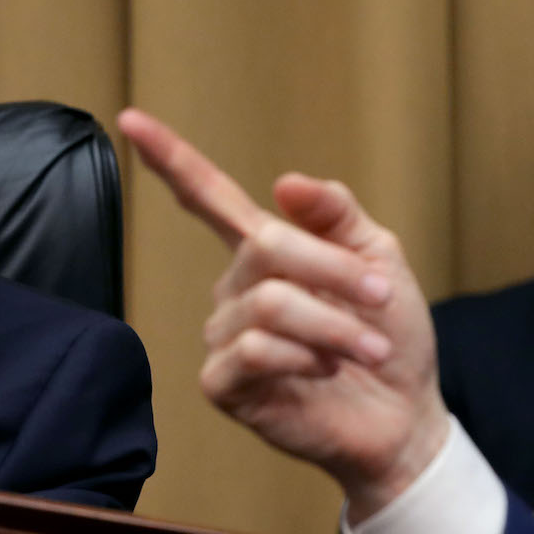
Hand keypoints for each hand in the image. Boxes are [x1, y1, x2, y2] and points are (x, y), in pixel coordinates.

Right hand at [118, 108, 450, 520]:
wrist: (403, 415)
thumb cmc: (390, 336)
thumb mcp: (378, 258)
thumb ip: (335, 214)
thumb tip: (284, 182)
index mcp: (264, 252)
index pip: (208, 196)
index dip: (169, 158)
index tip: (129, 118)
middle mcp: (235, 289)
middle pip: (265, 247)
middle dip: (333, 270)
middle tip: (380, 297)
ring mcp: (225, 337)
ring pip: (267, 304)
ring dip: (332, 324)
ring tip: (367, 347)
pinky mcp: (224, 385)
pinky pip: (251, 350)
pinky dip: (304, 357)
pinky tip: (324, 371)